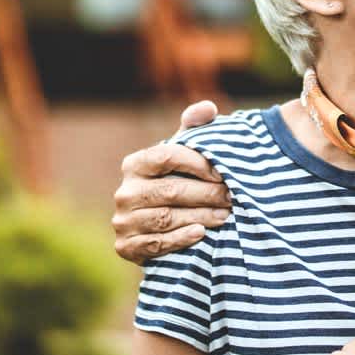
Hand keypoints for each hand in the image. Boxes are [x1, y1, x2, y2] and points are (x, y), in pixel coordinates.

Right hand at [112, 100, 230, 263]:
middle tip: (232, 196)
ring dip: (201, 217)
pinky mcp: (126, 247)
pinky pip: (156, 244)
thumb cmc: (175, 184)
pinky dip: (181, 239)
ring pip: (166, 218)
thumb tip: (208, 107)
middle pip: (170, 190)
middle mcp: (124, 192)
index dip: (197, 163)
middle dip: (206, 194)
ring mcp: (122, 221)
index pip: (167, 156)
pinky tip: (201, 234)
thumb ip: (193, 129)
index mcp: (134, 164)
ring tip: (226, 215)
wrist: (157, 231)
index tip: (222, 171)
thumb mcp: (182, 157)